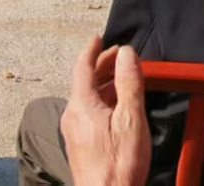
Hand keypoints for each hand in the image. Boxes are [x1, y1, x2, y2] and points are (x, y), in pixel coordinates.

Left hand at [61, 37, 149, 185]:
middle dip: (102, 66)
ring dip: (104, 85)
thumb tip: (126, 54)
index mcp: (82, 104)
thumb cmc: (119, 166)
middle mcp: (72, 115)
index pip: (82, 66)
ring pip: (87, 98)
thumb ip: (129, 85)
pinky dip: (102, 102)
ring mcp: (74, 132)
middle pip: (85, 82)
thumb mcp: (131, 120)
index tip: (98, 37)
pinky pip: (88, 113)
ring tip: (123, 80)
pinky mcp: (79, 145)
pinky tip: (116, 109)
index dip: (92, 50)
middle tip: (119, 57)